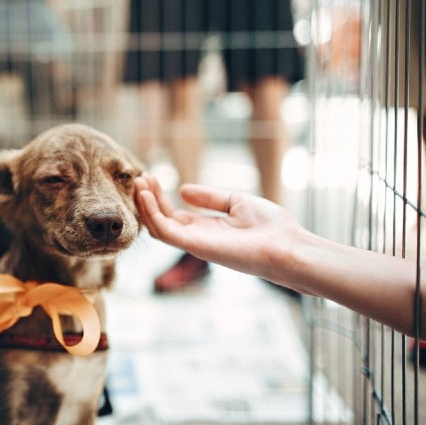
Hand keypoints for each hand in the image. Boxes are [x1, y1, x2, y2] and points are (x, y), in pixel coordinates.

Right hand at [134, 173, 305, 284]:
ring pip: (158, 226)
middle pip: (161, 219)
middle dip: (148, 199)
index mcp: (206, 229)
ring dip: (145, 204)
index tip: (150, 177)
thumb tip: (183, 190)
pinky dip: (152, 213)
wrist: (286, 245)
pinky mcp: (195, 246)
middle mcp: (197, 238)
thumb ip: (209, 198)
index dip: (159, 197)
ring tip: (139, 182)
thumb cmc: (270, 227)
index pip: (173, 214)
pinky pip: (165, 230)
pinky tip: (146, 195)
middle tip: (140, 177)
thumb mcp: (236, 202)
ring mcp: (195, 243)